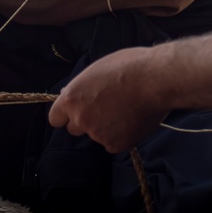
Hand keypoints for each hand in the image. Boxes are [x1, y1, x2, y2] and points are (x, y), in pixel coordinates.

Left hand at [49, 46, 169, 153]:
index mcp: (72, 99)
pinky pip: (114, 143)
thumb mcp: (97, 69)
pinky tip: (134, 119)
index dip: (66, 114)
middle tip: (106, 108)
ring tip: (126, 109)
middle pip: (74, 128)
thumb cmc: (128, 67)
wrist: (156, 80)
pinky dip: (122, 135)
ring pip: (97, 135)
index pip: (55, 117)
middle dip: (85, 121)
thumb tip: (74, 94)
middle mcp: (80, 119)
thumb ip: (82, 87)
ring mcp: (98, 135)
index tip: (76, 112)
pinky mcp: (116, 145)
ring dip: (106, 127)